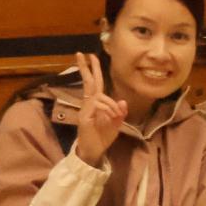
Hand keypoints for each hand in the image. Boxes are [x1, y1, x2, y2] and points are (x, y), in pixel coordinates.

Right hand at [74, 52, 127, 166]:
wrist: (94, 151)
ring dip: (111, 105)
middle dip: (88, 68)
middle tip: (83, 54)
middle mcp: (88, 104)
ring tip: (116, 117)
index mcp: (96, 104)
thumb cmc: (103, 137)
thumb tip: (122, 101)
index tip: (91, 57)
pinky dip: (107, 109)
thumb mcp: (116, 124)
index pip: (95, 84)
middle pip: (89, 83)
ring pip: (98, 97)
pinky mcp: (84, 117)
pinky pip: (96, 106)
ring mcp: (85, 110)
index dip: (94, 70)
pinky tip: (111, 118)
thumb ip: (119, 113)